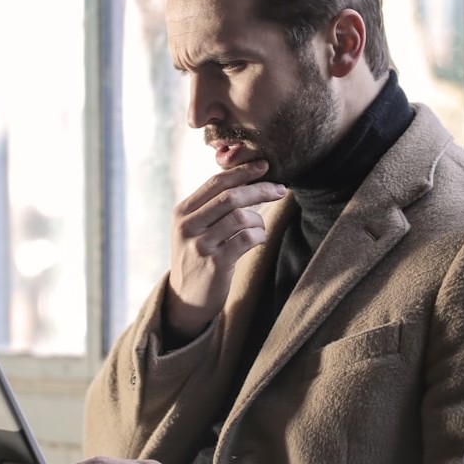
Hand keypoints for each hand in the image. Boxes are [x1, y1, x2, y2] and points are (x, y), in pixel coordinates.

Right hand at [165, 159, 285, 339]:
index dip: (242, 172)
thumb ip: (211, 207)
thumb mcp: (193, 229)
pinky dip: (259, 236)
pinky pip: (247, 239)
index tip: (264, 166)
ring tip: (260, 228)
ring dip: (259, 220)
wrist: (185, 298)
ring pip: (241, 217)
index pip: (216, 183)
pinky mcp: (215, 264)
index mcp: (183, 212)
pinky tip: (258, 240)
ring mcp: (200, 245)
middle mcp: (188, 226)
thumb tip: (246, 179)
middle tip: (280, 189)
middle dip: (260, 189)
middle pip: (230, 197)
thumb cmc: (197, 257)